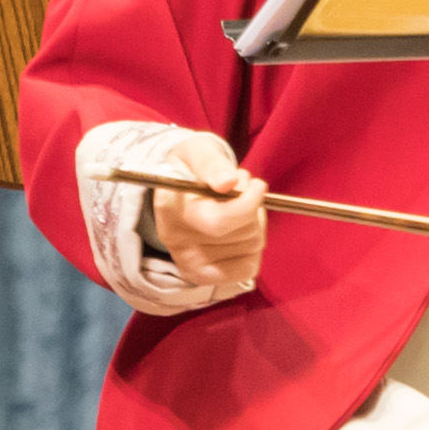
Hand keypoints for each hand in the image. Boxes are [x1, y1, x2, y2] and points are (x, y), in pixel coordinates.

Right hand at [126, 136, 264, 295]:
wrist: (175, 193)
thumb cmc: (190, 169)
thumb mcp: (197, 152)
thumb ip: (211, 163)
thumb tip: (229, 182)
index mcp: (169, 207)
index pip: (219, 221)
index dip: (247, 204)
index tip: (258, 185)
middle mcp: (175, 239)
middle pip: (242, 232)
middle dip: (254, 207)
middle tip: (244, 189)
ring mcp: (189, 262)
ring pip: (251, 245)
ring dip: (256, 223)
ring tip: (240, 207)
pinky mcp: (203, 277)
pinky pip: (249, 267)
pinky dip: (254, 248)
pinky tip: (241, 232)